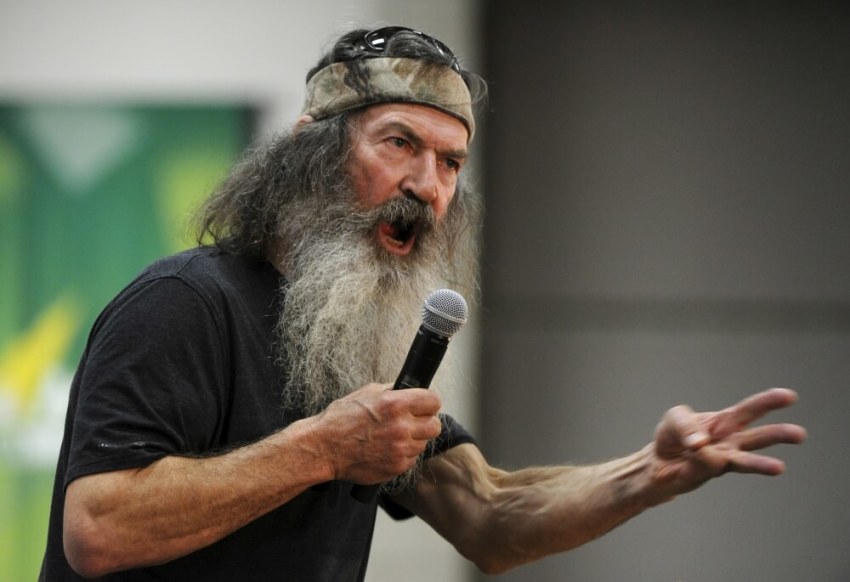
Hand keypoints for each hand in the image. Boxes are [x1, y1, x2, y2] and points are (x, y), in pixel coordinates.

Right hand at [315, 383, 442, 484]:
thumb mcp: (367, 393)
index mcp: (396, 404)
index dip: (429, 403)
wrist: (324, 447)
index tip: (424, 405)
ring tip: (393, 437)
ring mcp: (400, 449)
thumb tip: (409, 390)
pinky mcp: (396, 467)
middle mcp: (402, 427)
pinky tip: (386, 449)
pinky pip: (411, 459)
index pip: (434, 401)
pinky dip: (403, 455)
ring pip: (423, 444)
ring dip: (413, 440)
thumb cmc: (341, 419)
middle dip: (425, 422)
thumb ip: (392, 391)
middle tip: (412, 422)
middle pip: (435, 426)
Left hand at [649, 388, 805, 499]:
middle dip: (779, 434)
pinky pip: (704, 464)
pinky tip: (692, 453)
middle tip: (800, 434)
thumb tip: (701, 443)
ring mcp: (721, 461)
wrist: (656, 463)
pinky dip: (697, 457)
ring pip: (743, 461)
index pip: (750, 410)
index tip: (789, 397)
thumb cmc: (673, 436)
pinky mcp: (705, 475)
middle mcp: (731, 443)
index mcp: (726, 422)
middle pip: (758, 437)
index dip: (769, 402)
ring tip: (779, 467)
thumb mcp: (675, 418)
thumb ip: (687, 426)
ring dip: (759, 463)